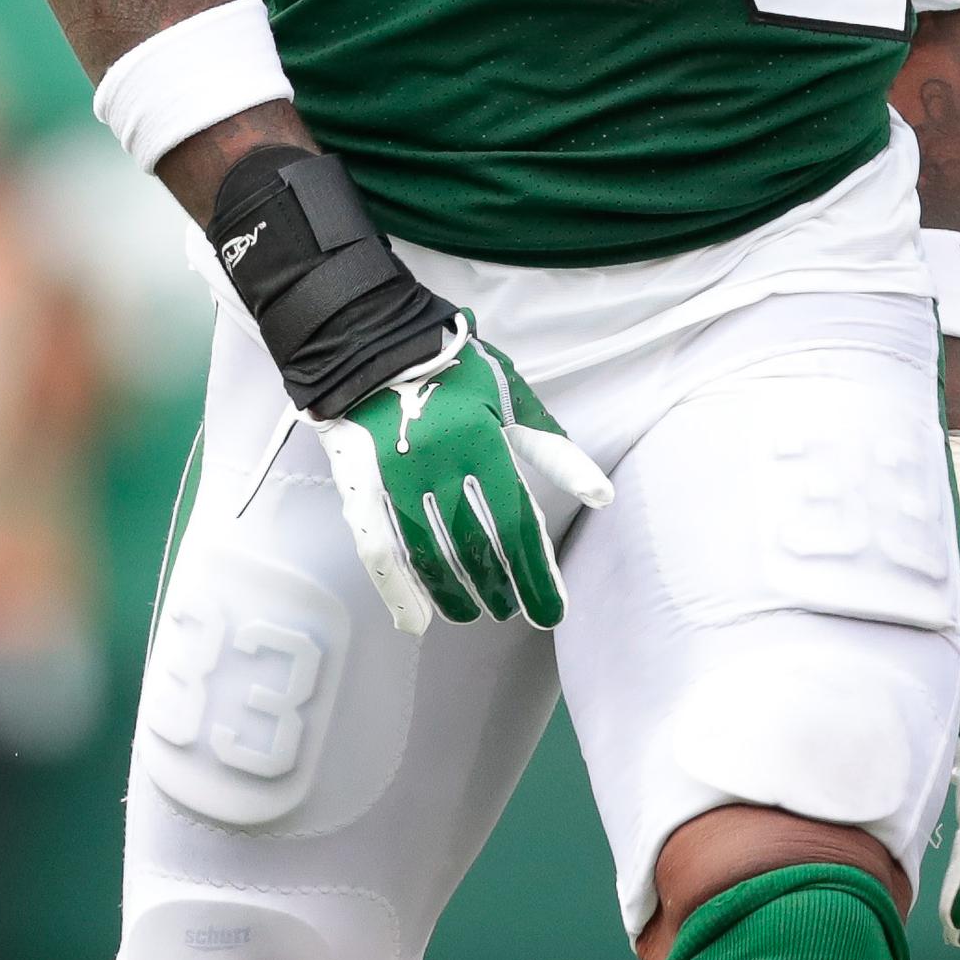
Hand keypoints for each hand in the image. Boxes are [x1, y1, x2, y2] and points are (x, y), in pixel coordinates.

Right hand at [312, 314, 611, 634]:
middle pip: (475, 545)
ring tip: (475, 614)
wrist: (372, 339)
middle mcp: (437, 463)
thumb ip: (553, 449)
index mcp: (481, 440)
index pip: (516, 522)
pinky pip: (376, 550)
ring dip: (454, 593)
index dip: (535, 573)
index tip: (553, 609)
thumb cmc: (454, 367)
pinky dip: (395, 591)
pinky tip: (414, 620)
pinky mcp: (357, 487)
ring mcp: (393, 478)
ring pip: (428, 555)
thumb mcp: (511, 396)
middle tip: (517, 611)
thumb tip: (602, 495)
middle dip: (501, 586)